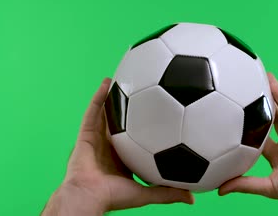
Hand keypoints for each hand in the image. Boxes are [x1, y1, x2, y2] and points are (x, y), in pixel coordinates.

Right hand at [42, 78, 193, 215]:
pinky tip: (106, 82)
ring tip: (124, 78)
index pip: (137, 140)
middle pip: (121, 123)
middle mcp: (110, 147)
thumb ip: (168, 193)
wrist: (88, 196)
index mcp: (123, 159)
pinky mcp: (85, 134)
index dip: (145, 129)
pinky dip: (98, 96)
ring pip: (106, 113)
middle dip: (130, 108)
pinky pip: (92, 111)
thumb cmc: (113, 197)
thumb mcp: (147, 193)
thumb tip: (192, 198)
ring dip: (114, 97)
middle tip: (143, 90)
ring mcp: (96, 139)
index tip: (159, 115)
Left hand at [219, 73, 277, 215]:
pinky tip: (271, 82)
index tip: (231, 117)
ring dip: (267, 94)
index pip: (257, 137)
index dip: (245, 127)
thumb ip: (244, 184)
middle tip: (241, 91)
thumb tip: (220, 189)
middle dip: (255, 106)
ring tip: (254, 77)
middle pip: (267, 119)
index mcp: (275, 155)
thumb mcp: (266, 186)